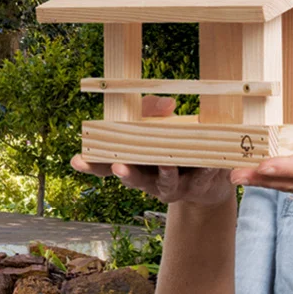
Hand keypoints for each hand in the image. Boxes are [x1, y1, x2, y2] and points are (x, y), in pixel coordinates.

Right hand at [70, 95, 234, 208]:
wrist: (210, 173)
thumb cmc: (174, 142)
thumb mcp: (158, 122)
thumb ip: (153, 110)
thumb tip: (168, 106)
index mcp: (135, 164)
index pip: (106, 167)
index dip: (91, 165)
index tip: (76, 160)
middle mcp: (149, 180)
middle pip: (134, 180)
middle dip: (126, 174)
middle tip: (118, 166)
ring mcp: (174, 187)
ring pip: (168, 184)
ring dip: (167, 175)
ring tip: (167, 163)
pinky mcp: (199, 188)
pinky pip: (204, 181)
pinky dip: (210, 173)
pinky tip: (216, 166)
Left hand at [230, 101, 292, 230]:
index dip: (287, 166)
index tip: (264, 164)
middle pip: (290, 180)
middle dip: (260, 177)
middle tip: (233, 173)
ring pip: (286, 186)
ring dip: (259, 180)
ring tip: (235, 173)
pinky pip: (291, 187)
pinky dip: (271, 182)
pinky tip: (253, 175)